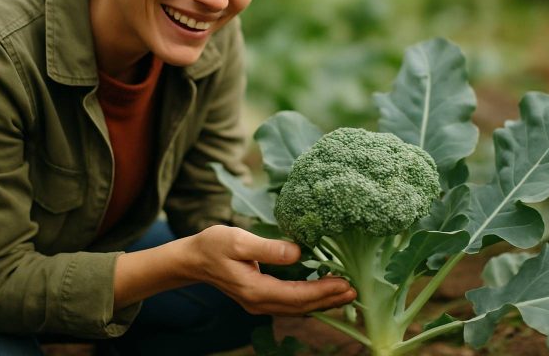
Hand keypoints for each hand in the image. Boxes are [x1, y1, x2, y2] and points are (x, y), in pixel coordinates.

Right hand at [188, 225, 355, 315]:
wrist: (193, 259)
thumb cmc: (214, 245)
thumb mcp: (239, 240)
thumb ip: (268, 249)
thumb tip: (298, 252)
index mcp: (255, 290)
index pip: (297, 295)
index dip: (323, 291)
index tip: (345, 283)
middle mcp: (259, 303)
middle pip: (301, 307)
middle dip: (329, 299)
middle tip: (355, 290)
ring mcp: (259, 303)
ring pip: (297, 308)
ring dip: (322, 301)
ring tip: (346, 292)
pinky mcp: (260, 298)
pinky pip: (291, 303)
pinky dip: (310, 299)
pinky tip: (323, 291)